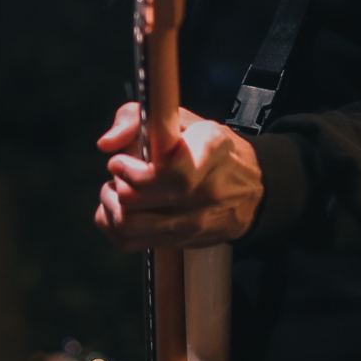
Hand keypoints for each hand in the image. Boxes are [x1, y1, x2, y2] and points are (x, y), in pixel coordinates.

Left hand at [94, 102, 261, 250]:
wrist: (252, 192)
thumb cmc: (211, 149)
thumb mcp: (182, 119)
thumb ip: (136, 117)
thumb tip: (107, 143)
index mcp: (209, 151)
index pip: (167, 173)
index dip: (132, 169)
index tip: (123, 158)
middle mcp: (204, 192)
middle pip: (135, 200)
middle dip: (117, 182)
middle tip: (121, 171)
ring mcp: (192, 223)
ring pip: (128, 224)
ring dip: (111, 204)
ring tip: (118, 189)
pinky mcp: (180, 243)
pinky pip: (128, 242)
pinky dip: (112, 225)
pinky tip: (120, 208)